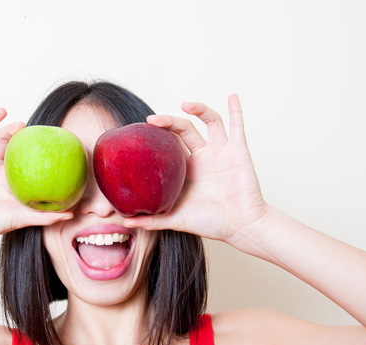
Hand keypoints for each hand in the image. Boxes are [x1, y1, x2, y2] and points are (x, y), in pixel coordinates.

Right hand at [0, 108, 71, 244]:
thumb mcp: (21, 218)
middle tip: (23, 125)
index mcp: (7, 176)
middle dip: (13, 130)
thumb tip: (73, 215)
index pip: (21, 153)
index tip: (42, 133)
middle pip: (3, 140)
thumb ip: (45, 216)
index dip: (30, 143)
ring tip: (2, 111)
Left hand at [124, 95, 268, 245]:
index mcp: (187, 169)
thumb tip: (125, 221)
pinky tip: (231, 96)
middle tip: (152, 120)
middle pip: (184, 130)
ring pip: (210, 121)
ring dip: (199, 109)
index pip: (169, 145)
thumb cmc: (211, 223)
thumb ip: (152, 220)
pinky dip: (235, 110)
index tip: (141, 131)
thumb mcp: (177, 220)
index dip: (157, 136)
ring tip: (186, 105)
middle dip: (168, 122)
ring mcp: (221, 152)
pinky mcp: (238, 151)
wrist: (241, 227)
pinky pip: (237, 126)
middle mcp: (203, 156)